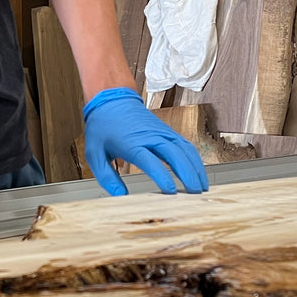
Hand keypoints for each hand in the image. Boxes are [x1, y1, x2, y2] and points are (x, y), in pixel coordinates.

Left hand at [82, 88, 208, 196]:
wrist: (111, 100)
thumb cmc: (102, 127)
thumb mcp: (94, 154)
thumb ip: (106, 177)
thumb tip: (119, 196)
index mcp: (131, 143)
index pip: (150, 160)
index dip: (162, 176)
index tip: (170, 191)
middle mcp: (150, 136)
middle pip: (175, 154)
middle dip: (187, 174)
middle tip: (194, 194)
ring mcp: (161, 132)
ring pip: (185, 149)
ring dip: (196, 168)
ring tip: (202, 187)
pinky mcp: (167, 131)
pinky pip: (185, 145)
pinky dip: (194, 159)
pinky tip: (198, 172)